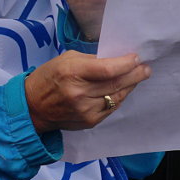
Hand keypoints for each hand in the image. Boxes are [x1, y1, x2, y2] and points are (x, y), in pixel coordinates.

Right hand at [25, 50, 150, 133]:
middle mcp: (80, 93)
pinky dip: (119, 97)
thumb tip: (115, 60)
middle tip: (146, 68)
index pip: (108, 69)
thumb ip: (91, 60)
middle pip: (116, 83)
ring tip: (138, 77)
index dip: (126, 64)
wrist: (33, 107)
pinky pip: (111, 108)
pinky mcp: (89, 121)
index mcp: (72, 73)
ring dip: (130, 86)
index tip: (136, 58)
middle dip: (135, 75)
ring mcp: (85, 110)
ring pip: (117, 96)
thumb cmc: (49, 77)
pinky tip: (122, 90)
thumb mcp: (66, 59)